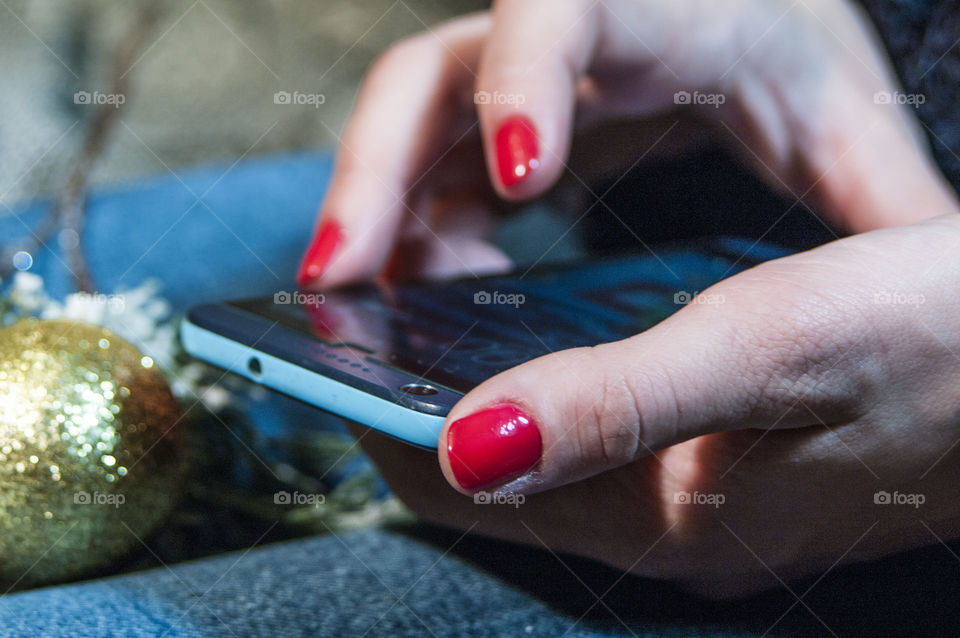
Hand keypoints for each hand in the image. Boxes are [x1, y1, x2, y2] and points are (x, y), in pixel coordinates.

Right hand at [297, 0, 955, 287]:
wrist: (743, 14)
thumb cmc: (793, 54)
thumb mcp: (840, 119)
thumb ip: (878, 196)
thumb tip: (937, 281)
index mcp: (666, 15)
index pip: (567, 13)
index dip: (526, 83)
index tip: (519, 178)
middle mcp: (566, 43)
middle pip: (433, 77)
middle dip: (378, 172)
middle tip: (339, 278)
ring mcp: (516, 84)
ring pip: (408, 133)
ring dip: (373, 217)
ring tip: (350, 307)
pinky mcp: (495, 125)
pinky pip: (428, 175)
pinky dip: (412, 237)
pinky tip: (425, 296)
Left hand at [354, 214, 959, 597]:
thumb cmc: (930, 337)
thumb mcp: (765, 351)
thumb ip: (613, 402)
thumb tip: (465, 445)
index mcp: (668, 519)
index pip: (470, 496)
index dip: (385, 432)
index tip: (321, 370)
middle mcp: (675, 532)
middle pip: (498, 488)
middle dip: (417, 424)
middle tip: (358, 348)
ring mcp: (707, 511)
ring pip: (547, 468)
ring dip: (479, 412)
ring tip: (421, 345)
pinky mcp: (735, 478)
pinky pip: (601, 452)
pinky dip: (546, 406)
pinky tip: (537, 359)